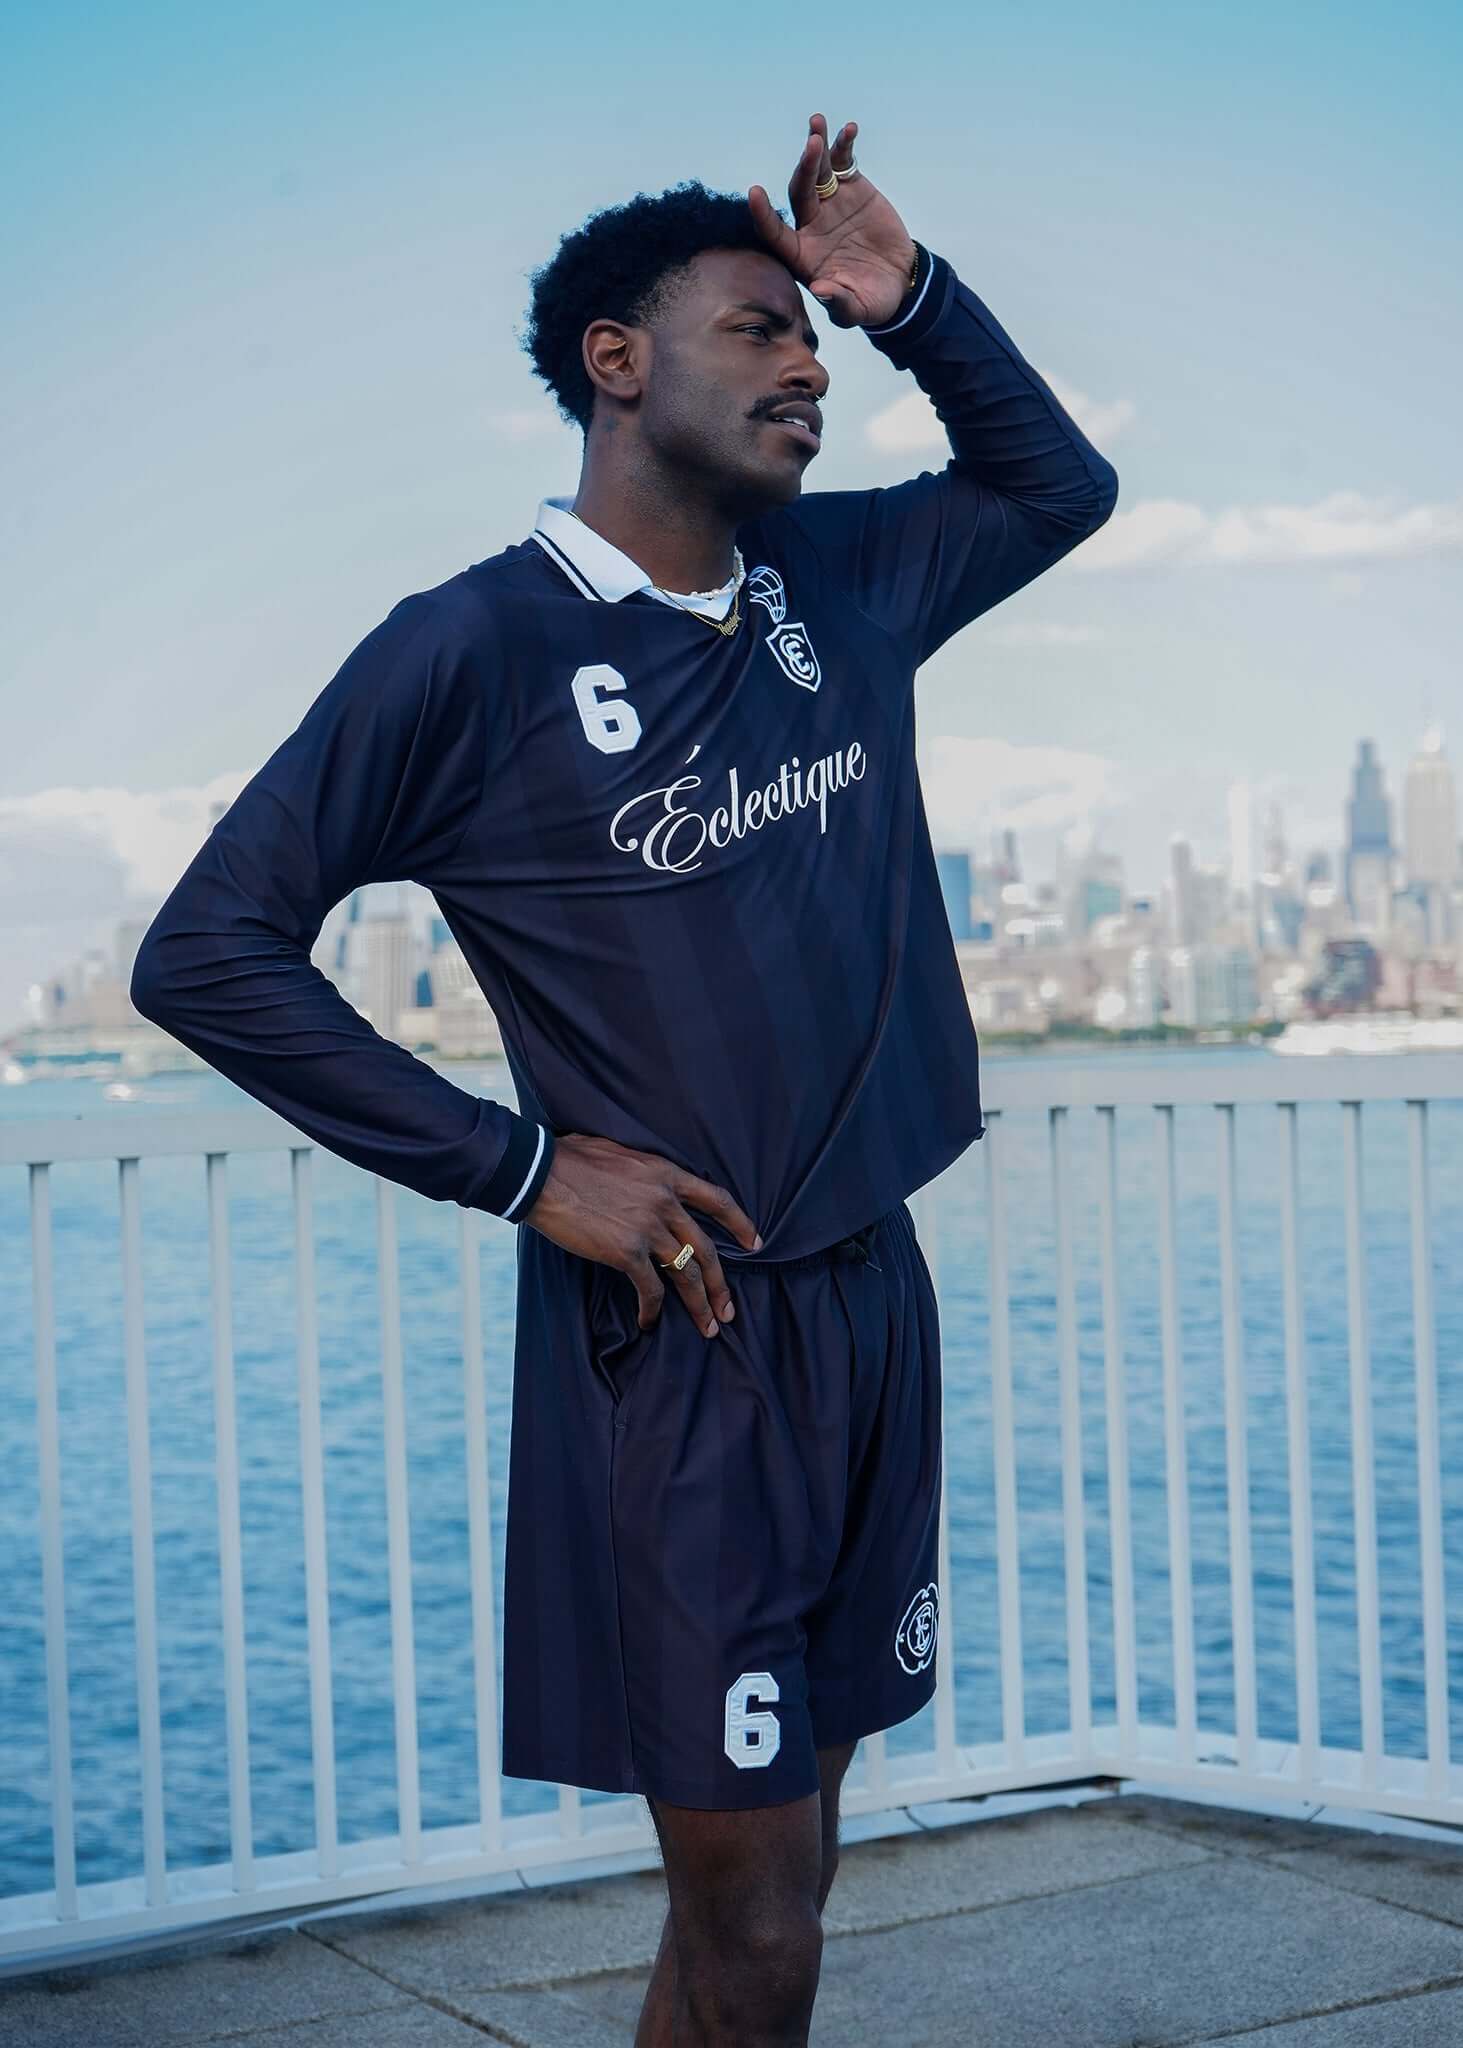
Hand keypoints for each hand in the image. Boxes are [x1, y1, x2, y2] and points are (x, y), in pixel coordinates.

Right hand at [522, 1132, 761, 1337]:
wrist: (541, 1173)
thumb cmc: (570, 1158)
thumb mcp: (622, 1154)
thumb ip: (645, 1175)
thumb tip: (646, 1187)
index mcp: (666, 1175)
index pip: (717, 1200)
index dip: (740, 1223)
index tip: (755, 1243)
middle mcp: (665, 1202)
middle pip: (706, 1249)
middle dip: (720, 1285)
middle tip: (728, 1310)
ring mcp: (648, 1228)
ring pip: (686, 1274)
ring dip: (699, 1305)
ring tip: (707, 1327)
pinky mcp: (626, 1251)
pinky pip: (651, 1289)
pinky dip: (653, 1310)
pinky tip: (650, 1322)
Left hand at [748, 113, 917, 330]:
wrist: (899, 282)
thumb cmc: (871, 301)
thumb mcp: (856, 309)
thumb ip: (838, 302)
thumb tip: (821, 290)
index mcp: (802, 254)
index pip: (774, 233)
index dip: (763, 215)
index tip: (754, 193)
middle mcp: (810, 224)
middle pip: (799, 191)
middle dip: (804, 169)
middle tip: (812, 148)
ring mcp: (830, 203)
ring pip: (817, 172)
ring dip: (816, 149)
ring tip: (817, 124)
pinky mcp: (852, 188)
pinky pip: (843, 163)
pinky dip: (844, 146)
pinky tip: (848, 130)